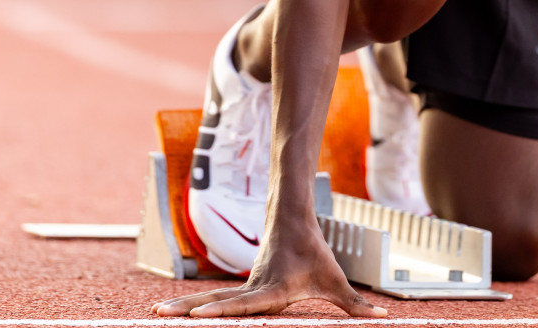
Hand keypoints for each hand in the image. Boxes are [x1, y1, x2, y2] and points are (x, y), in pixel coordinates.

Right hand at [151, 224, 387, 318]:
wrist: (294, 220)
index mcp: (273, 290)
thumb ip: (354, 304)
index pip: (244, 304)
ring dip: (183, 307)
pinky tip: (175, 314)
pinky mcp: (242, 287)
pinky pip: (215, 298)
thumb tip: (382, 318)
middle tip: (159, 316)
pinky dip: (195, 306)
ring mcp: (244, 287)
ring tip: (155, 314)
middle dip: (187, 311)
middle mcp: (253, 289)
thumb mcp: (335, 281)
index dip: (222, 311)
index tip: (199, 315)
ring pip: (210, 298)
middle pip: (216, 302)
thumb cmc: (314, 253)